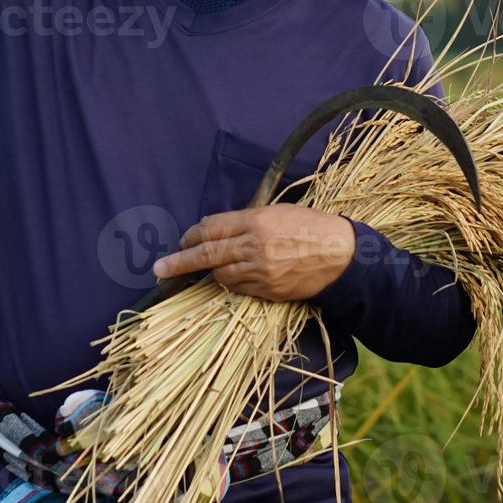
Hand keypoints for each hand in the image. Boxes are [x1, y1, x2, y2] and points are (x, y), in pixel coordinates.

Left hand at [151, 205, 356, 301]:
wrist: (343, 255)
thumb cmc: (311, 226)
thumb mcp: (277, 212)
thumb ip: (245, 220)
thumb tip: (215, 230)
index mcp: (255, 220)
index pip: (210, 228)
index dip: (191, 236)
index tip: (182, 242)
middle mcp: (254, 245)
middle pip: (205, 254)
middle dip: (178, 263)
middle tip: (159, 269)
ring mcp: (260, 271)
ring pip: (220, 275)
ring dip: (212, 273)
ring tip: (213, 269)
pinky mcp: (268, 290)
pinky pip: (239, 289)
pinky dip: (233, 283)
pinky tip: (237, 277)